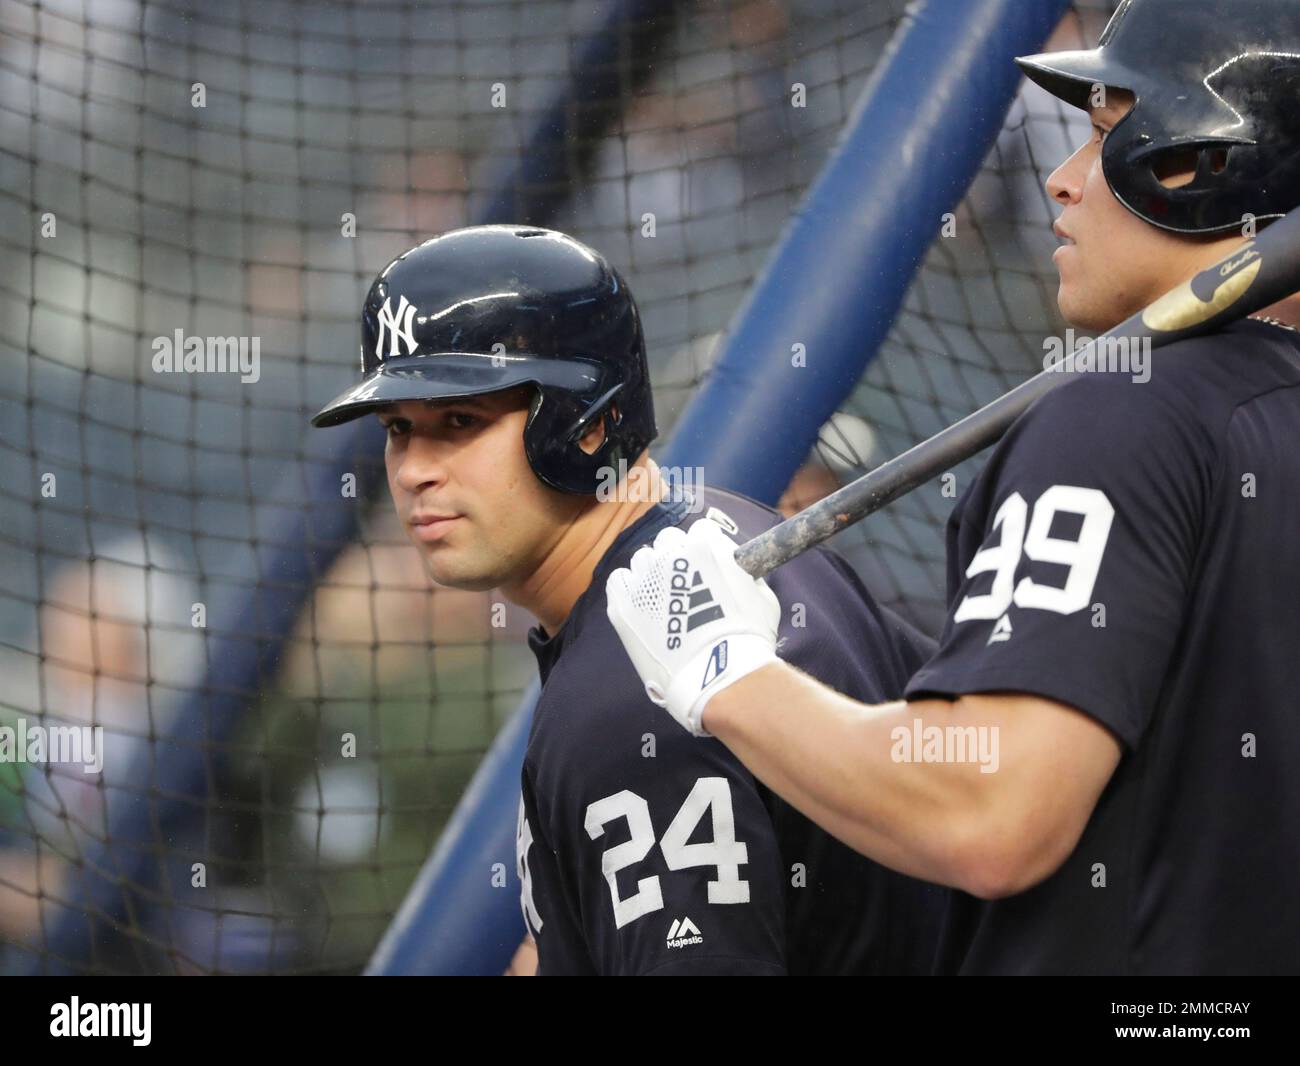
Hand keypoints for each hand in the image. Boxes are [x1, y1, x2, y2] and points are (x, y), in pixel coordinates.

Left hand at [605, 518, 779, 735]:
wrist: (719, 676)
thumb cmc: (748, 639)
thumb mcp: (762, 595)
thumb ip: (743, 573)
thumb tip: (738, 569)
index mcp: (706, 544)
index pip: (701, 530)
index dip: (706, 549)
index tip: (708, 565)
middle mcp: (671, 554)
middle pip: (668, 541)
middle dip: (677, 558)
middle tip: (687, 586)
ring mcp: (643, 579)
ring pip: (642, 561)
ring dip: (653, 574)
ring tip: (665, 604)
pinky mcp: (622, 605)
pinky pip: (619, 581)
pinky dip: (629, 590)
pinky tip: (642, 607)